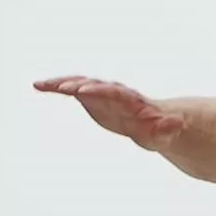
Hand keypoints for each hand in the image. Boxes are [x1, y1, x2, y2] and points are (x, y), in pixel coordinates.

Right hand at [34, 76, 185, 150]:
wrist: (152, 124)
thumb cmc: (159, 130)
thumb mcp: (165, 133)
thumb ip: (169, 128)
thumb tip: (178, 123)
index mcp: (129, 100)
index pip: (113, 92)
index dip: (98, 91)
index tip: (84, 90)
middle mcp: (113, 91)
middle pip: (94, 84)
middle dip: (79, 84)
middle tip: (62, 86)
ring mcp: (100, 92)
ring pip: (79, 83)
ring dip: (61, 83)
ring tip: (42, 84)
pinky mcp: (91, 97)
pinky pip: (71, 89)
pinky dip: (55, 87)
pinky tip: (37, 86)